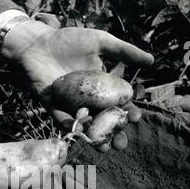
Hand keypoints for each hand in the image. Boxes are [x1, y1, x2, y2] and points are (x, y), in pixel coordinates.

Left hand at [2, 20, 153, 147]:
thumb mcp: (100, 42)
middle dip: (113, 133)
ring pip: (85, 125)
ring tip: (103, 147)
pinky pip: (62, 120)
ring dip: (94, 137)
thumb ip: (124, 51)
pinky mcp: (53, 107)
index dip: (127, 112)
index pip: (117, 103)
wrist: (38, 43)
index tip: (135, 118)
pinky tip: (81, 133)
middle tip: (120, 144)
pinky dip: (71, 126)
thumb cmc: (68, 41)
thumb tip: (151, 61)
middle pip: (103, 120)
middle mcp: (87, 99)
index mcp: (101, 86)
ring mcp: (70, 105)